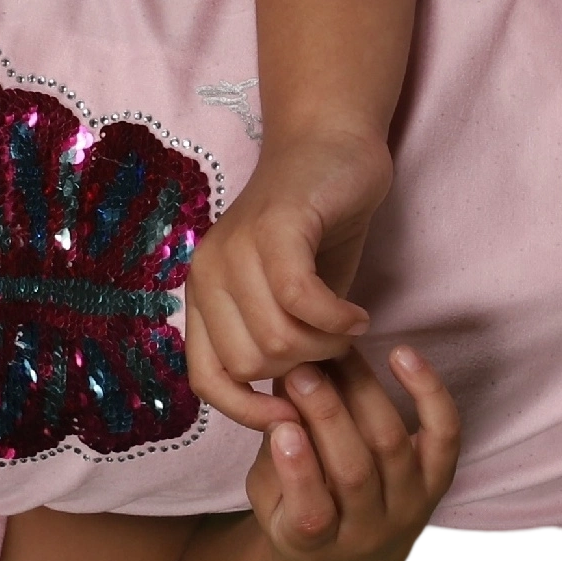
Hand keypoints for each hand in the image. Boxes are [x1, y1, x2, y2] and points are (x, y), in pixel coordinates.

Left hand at [184, 124, 393, 434]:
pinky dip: (337, 319)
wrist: (332, 145)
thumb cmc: (316, 229)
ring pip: (276, 338)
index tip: (296, 415)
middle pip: (251, 364)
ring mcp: (238, 248)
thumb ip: (278, 347)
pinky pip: (300, 300)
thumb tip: (288, 413)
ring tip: (347, 324)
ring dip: (325, 345)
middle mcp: (209, 272)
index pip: (206, 380)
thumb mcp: (288, 301)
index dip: (248, 411)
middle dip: (303, 368)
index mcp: (204, 296)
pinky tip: (358, 313)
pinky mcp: (277, 228)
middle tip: (335, 344)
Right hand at [245, 346, 464, 560]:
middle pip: (355, 473)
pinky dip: (428, 392)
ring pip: (392, 447)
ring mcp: (409, 507)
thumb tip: (278, 397)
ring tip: (339, 355)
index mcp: (316, 546)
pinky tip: (402, 355)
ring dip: (364, 393)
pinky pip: (444, 435)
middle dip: (327, 416)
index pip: (312, 515)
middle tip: (302, 371)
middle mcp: (369, 533)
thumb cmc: (294, 514)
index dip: (298, 472)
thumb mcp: (268, 498)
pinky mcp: (438, 481)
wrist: (350, 554)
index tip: (282, 427)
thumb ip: (272, 458)